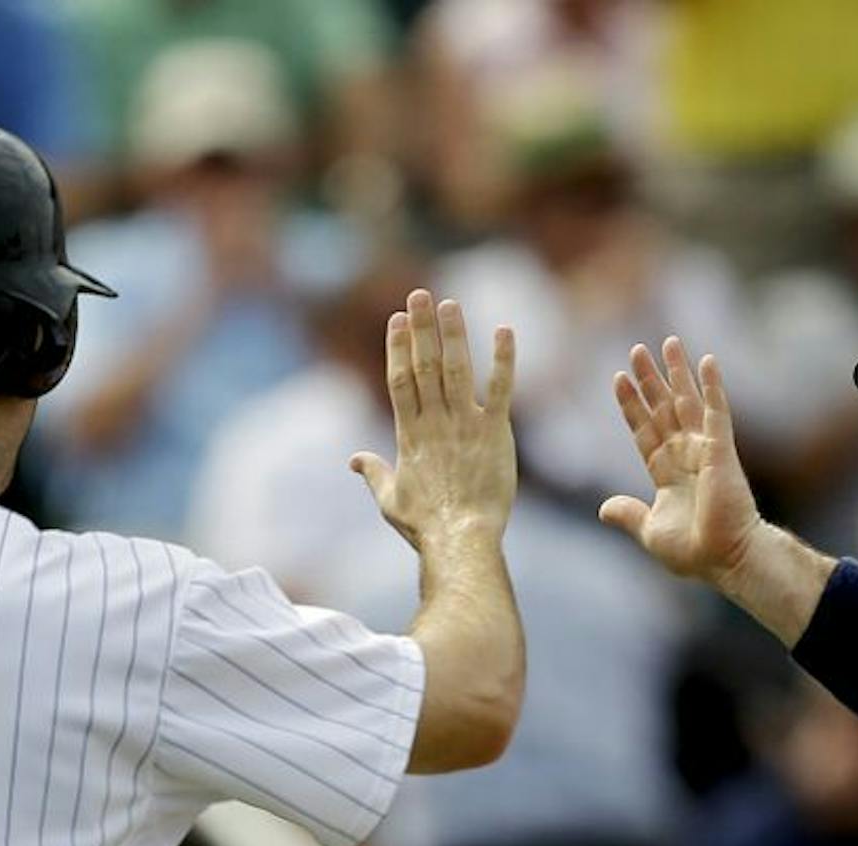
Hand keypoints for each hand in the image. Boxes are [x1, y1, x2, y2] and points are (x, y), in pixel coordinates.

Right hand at [351, 290, 516, 549]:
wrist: (460, 539)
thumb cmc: (425, 526)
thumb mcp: (389, 500)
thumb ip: (373, 473)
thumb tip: (353, 460)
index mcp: (409, 435)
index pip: (400, 380)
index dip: (397, 346)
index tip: (397, 318)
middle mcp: (434, 422)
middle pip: (424, 365)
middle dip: (421, 327)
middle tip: (420, 293)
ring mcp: (464, 425)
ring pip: (457, 369)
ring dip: (454, 334)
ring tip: (451, 303)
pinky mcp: (494, 433)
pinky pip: (500, 390)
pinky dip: (503, 360)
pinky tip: (505, 331)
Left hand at [600, 338, 761, 586]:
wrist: (726, 559)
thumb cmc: (696, 551)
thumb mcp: (650, 532)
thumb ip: (629, 515)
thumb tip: (603, 508)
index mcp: (667, 473)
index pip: (645, 430)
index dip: (632, 406)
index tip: (618, 378)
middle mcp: (686, 456)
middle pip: (663, 408)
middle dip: (650, 380)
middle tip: (637, 349)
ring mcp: (705, 450)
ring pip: (687, 402)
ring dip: (678, 372)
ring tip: (668, 342)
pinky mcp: (721, 449)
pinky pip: (716, 411)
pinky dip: (712, 386)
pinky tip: (707, 360)